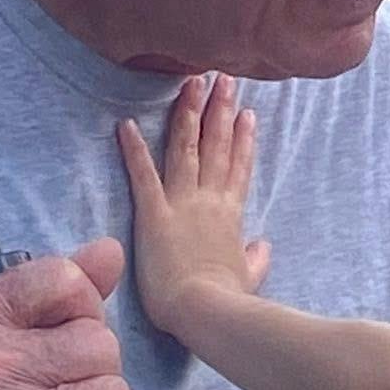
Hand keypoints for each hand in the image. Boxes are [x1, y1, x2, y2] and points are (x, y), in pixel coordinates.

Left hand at [119, 75, 270, 337]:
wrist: (206, 311)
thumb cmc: (227, 300)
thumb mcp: (249, 277)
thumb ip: (256, 258)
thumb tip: (264, 246)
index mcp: (231, 215)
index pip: (238, 167)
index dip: (243, 138)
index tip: (246, 112)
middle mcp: (210, 200)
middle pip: (216, 145)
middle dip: (220, 109)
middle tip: (223, 78)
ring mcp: (183, 204)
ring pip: (186, 147)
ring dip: (189, 112)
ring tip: (192, 81)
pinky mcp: (154, 215)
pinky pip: (142, 175)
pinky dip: (134, 149)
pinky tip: (126, 124)